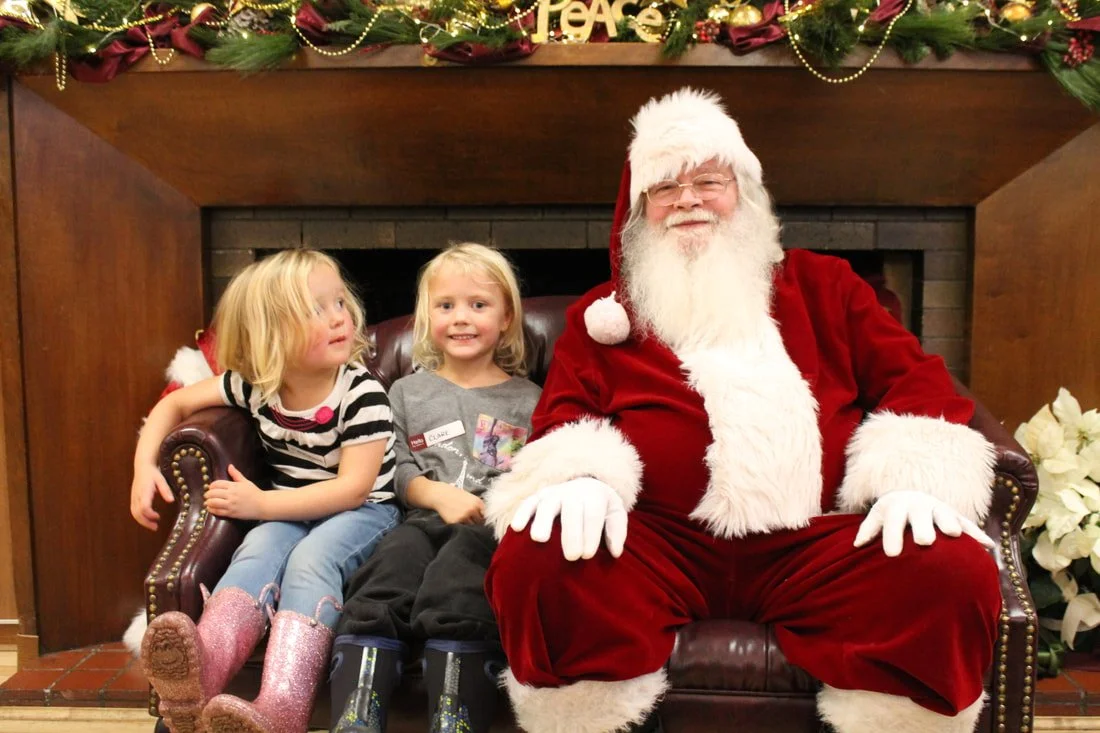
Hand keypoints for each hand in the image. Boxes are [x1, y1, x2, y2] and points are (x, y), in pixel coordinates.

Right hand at [130, 463, 174, 530]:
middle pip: (137, 513)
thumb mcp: (161, 479)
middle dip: (146, 522)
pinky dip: (140, 517)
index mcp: (144, 491)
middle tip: (156, 527)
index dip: (150, 514)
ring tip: (153, 526)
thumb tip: (171, 501)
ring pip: (134, 513)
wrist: (142, 466)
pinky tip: (148, 519)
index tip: (158, 517)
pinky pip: (134, 510)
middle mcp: (137, 496)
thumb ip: (165, 490)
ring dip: (142, 521)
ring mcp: (133, 497)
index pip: (144, 507)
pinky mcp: (133, 498)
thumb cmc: (153, 473)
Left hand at [205, 464, 266, 519]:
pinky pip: (218, 511)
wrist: (263, 505)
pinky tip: (211, 508)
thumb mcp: (245, 482)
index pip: (216, 484)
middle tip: (207, 495)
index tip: (211, 488)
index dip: (211, 486)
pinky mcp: (231, 513)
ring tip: (207, 502)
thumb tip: (229, 466)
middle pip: (213, 493)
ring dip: (208, 502)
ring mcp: (231, 504)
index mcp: (234, 486)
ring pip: (213, 503)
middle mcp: (231, 495)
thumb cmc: (254, 492)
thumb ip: (236, 474)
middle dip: (207, 494)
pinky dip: (212, 510)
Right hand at [434, 483, 485, 524]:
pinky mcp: (456, 522)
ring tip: (464, 520)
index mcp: (477, 502)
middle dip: (477, 522)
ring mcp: (464, 517)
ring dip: (469, 525)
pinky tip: (457, 520)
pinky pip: (462, 527)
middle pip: (480, 522)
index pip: (486, 515)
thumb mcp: (469, 496)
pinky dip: (461, 526)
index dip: (484, 518)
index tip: (481, 519)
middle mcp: (472, 510)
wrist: (440, 495)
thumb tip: (484, 516)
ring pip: (471, 526)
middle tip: (472, 521)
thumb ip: (477, 505)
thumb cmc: (454, 494)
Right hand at [510, 477, 627, 560]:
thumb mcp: (615, 514)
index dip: (590, 534)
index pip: (592, 514)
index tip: (587, 555)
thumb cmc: (601, 508)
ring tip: (539, 540)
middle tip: (572, 557)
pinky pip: (528, 503)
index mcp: (594, 495)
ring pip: (547, 504)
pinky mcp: (538, 497)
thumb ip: (616, 531)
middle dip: (571, 533)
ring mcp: (553, 493)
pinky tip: (516, 528)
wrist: (586, 485)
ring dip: (542, 521)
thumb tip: (615, 552)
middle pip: (571, 509)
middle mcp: (572, 492)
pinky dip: (522, 513)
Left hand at [853, 490, 994, 556]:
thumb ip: (868, 530)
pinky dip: (976, 533)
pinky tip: (988, 545)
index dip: (891, 537)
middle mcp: (918, 505)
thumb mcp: (878, 517)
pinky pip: (967, 523)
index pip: (892, 521)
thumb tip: (856, 545)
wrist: (911, 495)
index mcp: (897, 506)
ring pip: (944, 515)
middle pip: (920, 516)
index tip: (890, 554)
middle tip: (923, 541)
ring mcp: (938, 508)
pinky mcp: (954, 514)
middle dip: (922, 527)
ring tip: (953, 535)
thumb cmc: (891, 514)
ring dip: (949, 523)